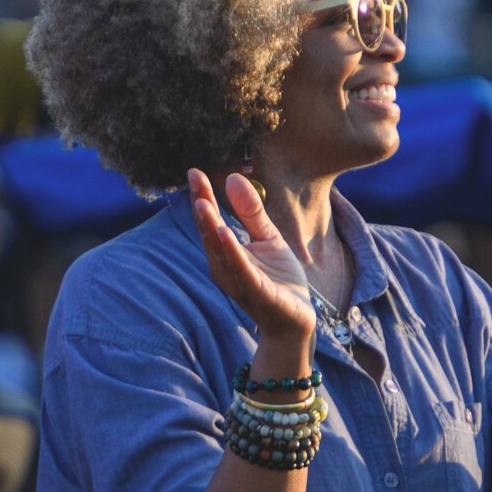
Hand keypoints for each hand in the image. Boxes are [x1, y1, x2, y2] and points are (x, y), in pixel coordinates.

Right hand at [188, 170, 315, 345]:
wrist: (297, 318)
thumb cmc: (279, 279)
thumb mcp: (268, 238)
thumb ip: (251, 211)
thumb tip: (232, 177)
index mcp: (226, 252)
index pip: (210, 220)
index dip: (202, 196)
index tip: (194, 172)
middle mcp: (225, 266)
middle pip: (209, 232)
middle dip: (202, 206)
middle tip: (194, 179)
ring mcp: (238, 280)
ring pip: (221, 251)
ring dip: (211, 227)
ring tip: (203, 204)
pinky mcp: (256, 292)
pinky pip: (241, 270)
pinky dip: (232, 252)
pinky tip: (225, 233)